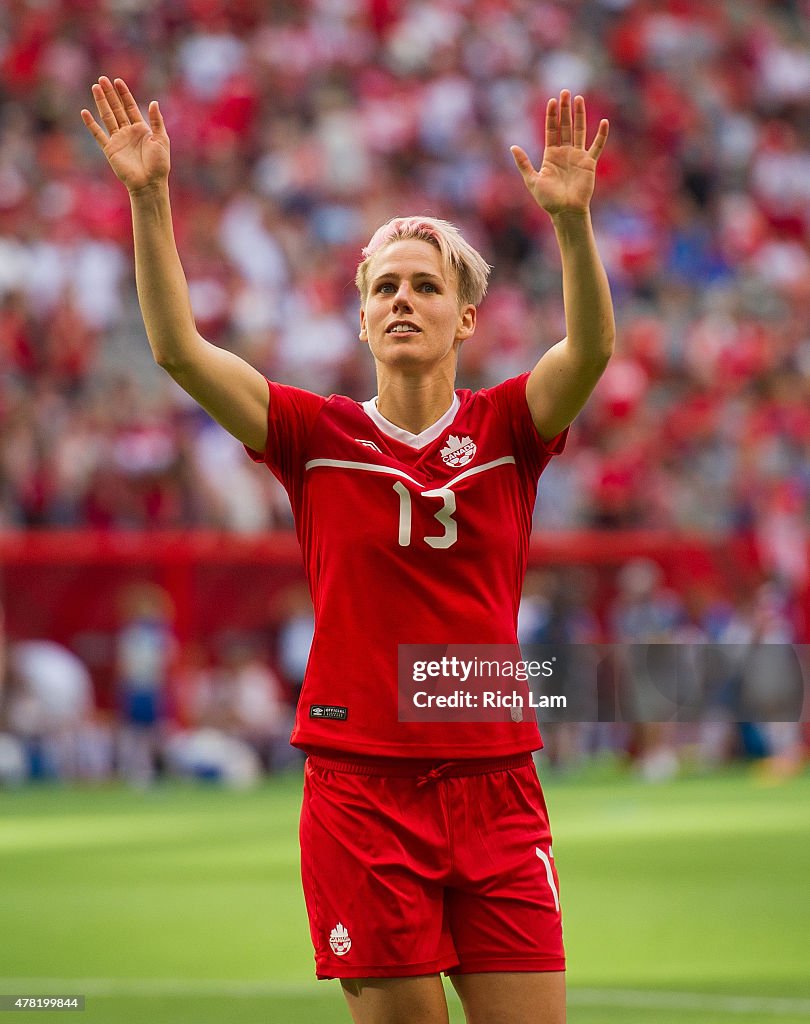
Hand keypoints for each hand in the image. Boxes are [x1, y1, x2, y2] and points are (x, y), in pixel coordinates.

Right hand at [81, 77, 169, 194]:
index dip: (124, 94)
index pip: (130, 107)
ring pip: (107, 117)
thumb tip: (154, 102)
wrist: (150, 183)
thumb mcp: (162, 140)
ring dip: (101, 102)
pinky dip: (91, 124)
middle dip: (110, 94)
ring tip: (95, 87)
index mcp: (141, 129)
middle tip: (102, 79)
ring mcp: (118, 140)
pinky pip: (98, 135)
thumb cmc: (159, 164)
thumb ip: (157, 121)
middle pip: (117, 109)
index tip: (118, 81)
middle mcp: (128, 132)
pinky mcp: (110, 149)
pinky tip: (84, 112)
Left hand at [511, 90, 607, 216]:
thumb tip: (513, 147)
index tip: (552, 101)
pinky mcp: (589, 163)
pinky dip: (601, 135)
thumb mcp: (532, 180)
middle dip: (564, 110)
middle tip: (565, 92)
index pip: (551, 130)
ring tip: (579, 99)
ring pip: (579, 131)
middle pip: (565, 126)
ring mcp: (578, 156)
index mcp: (551, 155)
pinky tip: (604, 122)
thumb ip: (524, 163)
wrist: (565, 211)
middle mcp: (564, 152)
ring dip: (579, 115)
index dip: (551, 116)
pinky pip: (596, 146)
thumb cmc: (548, 200)